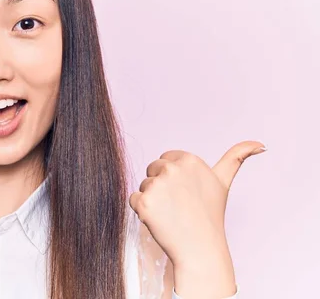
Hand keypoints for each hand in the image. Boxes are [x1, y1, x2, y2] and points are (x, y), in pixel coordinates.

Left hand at [129, 140, 266, 296]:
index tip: (186, 192)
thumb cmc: (210, 216)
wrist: (200, 249)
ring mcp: (156, 186)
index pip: (166, 159)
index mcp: (189, 160)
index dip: (174, 177)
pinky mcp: (143, 202)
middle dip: (162, 186)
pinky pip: (133, 199)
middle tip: (179, 205)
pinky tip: (159, 220)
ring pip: (143, 185)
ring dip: (153, 199)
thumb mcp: (222, 182)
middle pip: (152, 170)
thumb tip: (260, 144)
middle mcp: (172, 169)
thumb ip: (237, 158)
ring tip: (171, 213)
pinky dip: (142, 211)